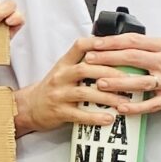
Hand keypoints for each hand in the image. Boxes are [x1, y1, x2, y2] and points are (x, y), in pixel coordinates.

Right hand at [15, 36, 151, 134]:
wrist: (30, 107)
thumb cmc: (53, 88)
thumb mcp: (64, 70)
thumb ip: (83, 62)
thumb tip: (113, 55)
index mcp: (64, 63)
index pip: (80, 47)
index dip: (97, 43)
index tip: (117, 46)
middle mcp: (60, 76)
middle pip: (85, 69)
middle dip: (110, 73)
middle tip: (130, 79)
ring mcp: (59, 94)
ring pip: (84, 93)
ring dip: (107, 97)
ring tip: (124, 101)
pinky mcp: (59, 112)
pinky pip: (79, 114)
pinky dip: (95, 117)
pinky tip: (109, 118)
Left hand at [80, 35, 160, 114]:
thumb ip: (144, 46)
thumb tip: (115, 43)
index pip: (133, 41)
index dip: (112, 42)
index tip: (94, 44)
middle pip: (133, 58)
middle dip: (108, 59)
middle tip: (90, 61)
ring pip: (140, 82)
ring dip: (119, 82)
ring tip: (100, 83)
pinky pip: (152, 104)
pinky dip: (136, 107)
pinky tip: (121, 108)